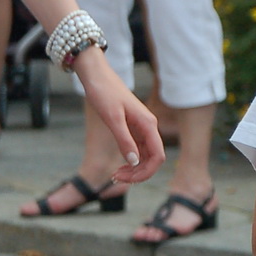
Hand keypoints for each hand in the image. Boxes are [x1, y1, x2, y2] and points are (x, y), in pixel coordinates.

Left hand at [69, 48, 164, 183]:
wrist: (97, 76)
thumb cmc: (104, 93)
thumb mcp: (112, 119)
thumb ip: (124, 141)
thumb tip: (134, 162)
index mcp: (148, 125)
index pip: (158, 156)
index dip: (145, 172)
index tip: (126, 179)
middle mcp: (149, 127)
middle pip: (153, 159)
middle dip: (138, 173)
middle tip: (115, 178)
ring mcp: (142, 128)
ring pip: (145, 156)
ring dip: (134, 169)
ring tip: (115, 175)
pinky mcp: (133, 128)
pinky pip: (138, 150)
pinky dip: (130, 161)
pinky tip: (118, 166)